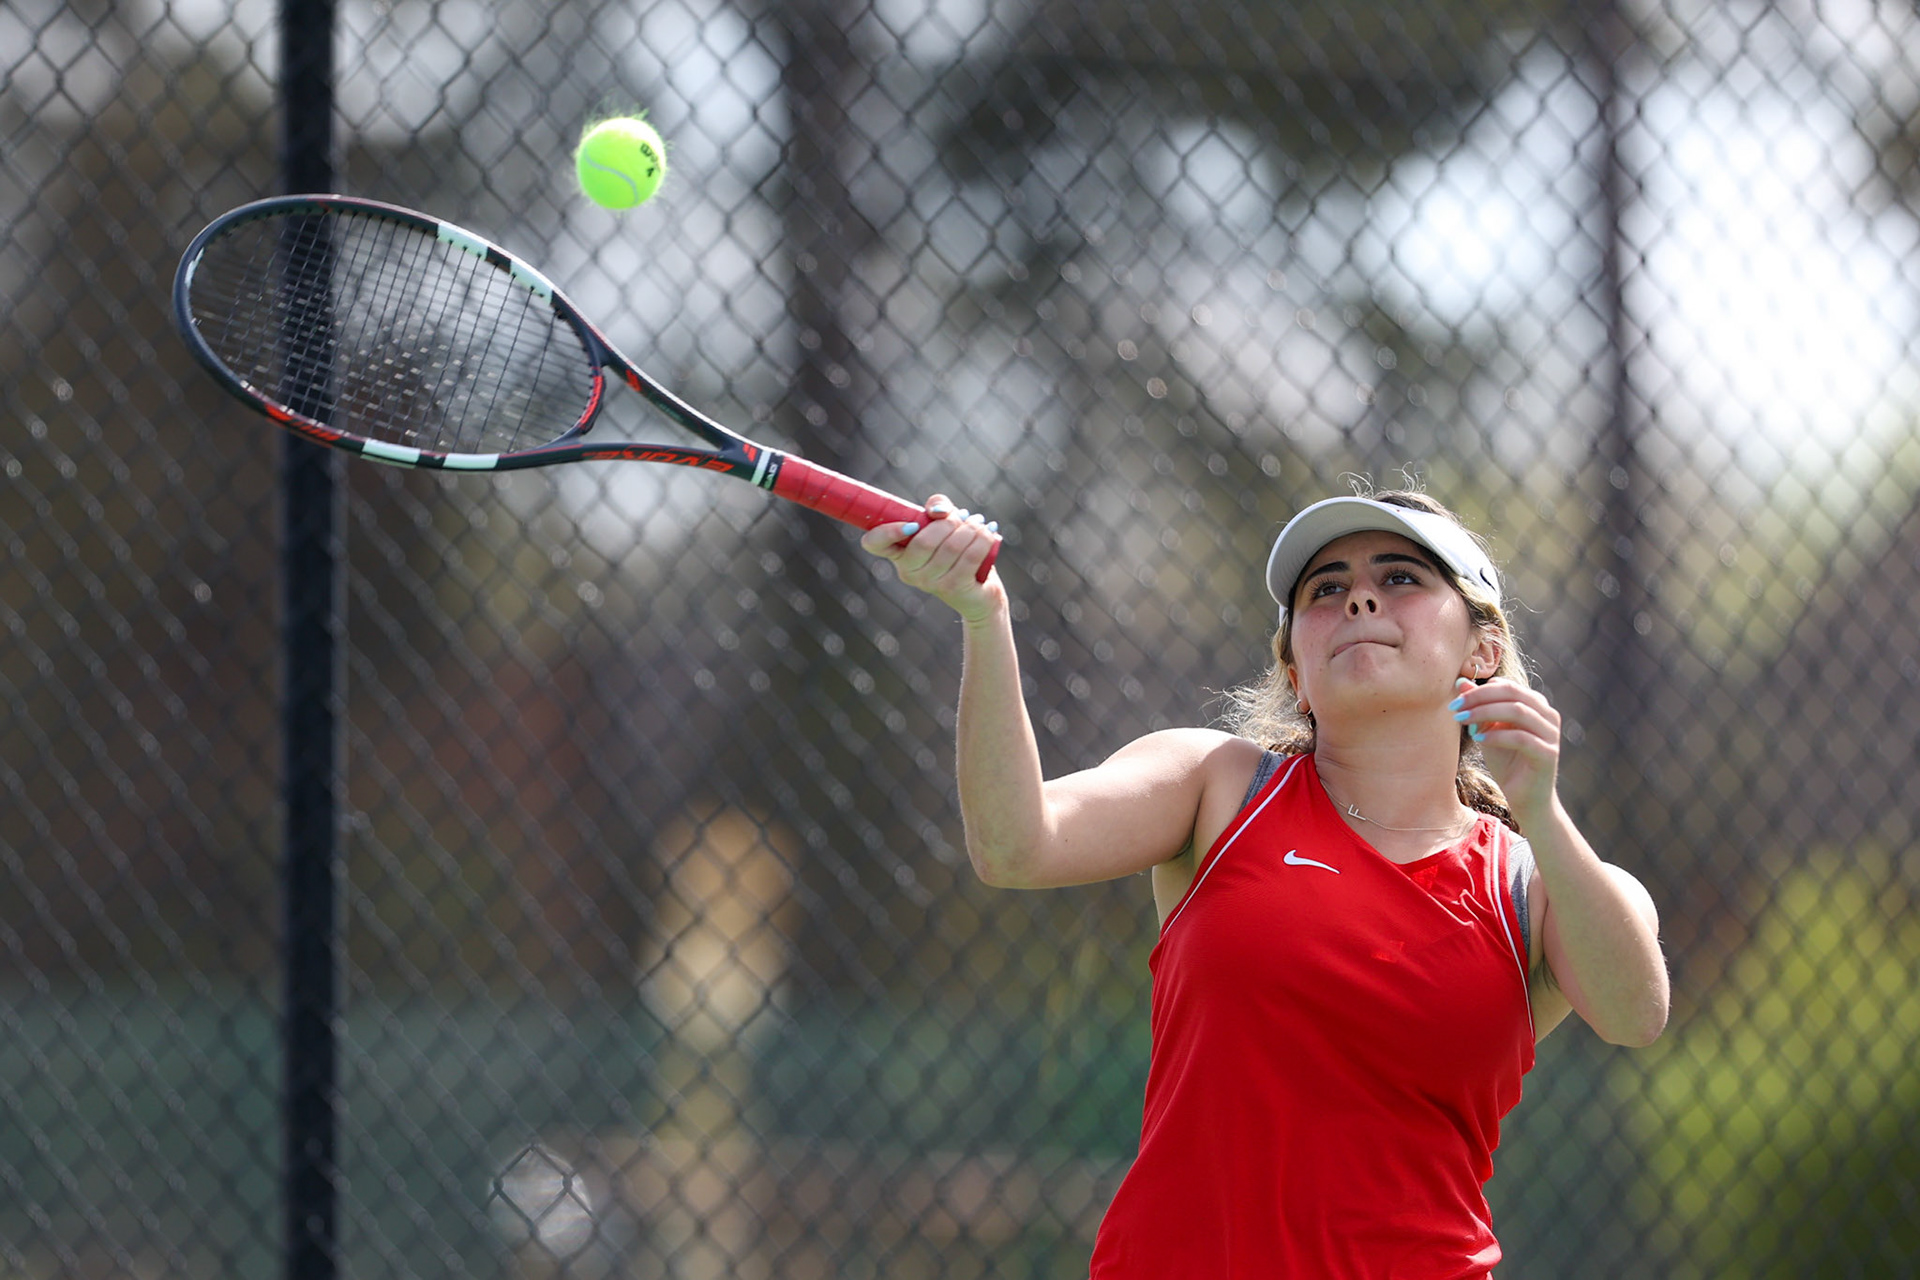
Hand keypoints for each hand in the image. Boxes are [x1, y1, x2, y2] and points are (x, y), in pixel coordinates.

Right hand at [859, 493, 1002, 622]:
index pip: (874, 543)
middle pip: (923, 541)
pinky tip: (987, 532)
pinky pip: (970, 557)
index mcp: (899, 553)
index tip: (912, 524)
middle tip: (962, 519)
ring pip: (951, 547)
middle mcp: (908, 572)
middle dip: (949, 523)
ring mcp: (930, 583)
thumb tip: (938, 512)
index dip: (887, 531)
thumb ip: (936, 507)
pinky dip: (982, 539)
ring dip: (970, 529)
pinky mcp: (953, 589)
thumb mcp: (943, 524)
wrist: (978, 592)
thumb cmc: (956, 551)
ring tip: (978, 524)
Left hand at [1450, 675, 1560, 823]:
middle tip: (1455, 707)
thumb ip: (1479, 707)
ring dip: (1485, 713)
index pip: (1506, 685)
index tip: (1455, 701)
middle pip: (1512, 693)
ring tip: (1462, 720)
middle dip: (1479, 698)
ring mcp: (1551, 734)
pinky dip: (1496, 735)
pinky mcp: (1548, 753)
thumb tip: (1460, 682)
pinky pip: (1521, 738)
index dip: (1479, 690)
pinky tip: (1477, 739)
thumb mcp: (1488, 731)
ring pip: (1518, 711)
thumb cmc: (1507, 761)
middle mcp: (1548, 715)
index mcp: (1536, 705)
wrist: (1526, 798)